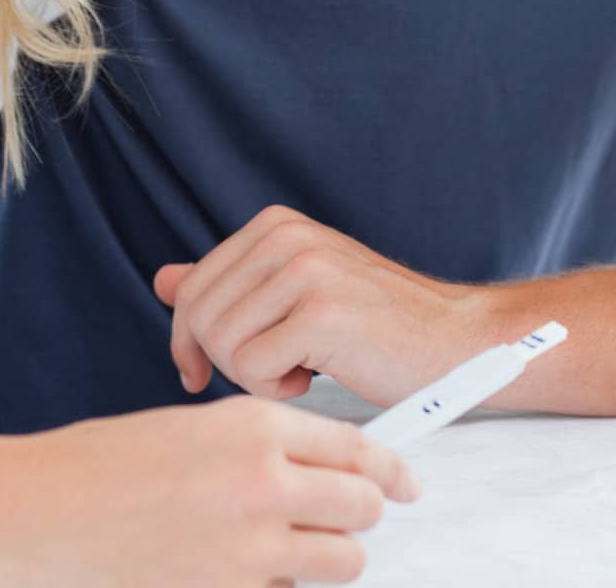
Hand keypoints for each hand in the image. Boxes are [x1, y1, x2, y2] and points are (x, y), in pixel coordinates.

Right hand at [0, 395, 419, 586]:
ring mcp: (251, 552)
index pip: (357, 447)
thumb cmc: (103, 464)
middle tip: (345, 511)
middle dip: (360, 510)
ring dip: (330, 553)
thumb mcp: (194, 428)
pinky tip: (243, 567)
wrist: (41, 515)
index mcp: (254, 428)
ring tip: (294, 541)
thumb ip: (260, 443)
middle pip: (362, 508)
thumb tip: (313, 461)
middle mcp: (264, 485)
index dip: (391, 466)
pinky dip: (280, 583)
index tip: (406, 479)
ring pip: (341, 561)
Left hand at [154, 204, 488, 406]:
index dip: (188, 340)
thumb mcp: (293, 290)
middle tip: (271, 371)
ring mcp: (304, 271)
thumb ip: (230, 285)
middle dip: (221, 363)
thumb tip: (164, 279)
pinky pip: (254, 369)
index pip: (191, 288)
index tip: (200, 371)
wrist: (451, 339)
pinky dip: (277, 389)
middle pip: (199, 318)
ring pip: (222, 345)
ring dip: (254, 377)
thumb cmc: (374, 323)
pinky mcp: (322, 313)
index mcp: (273, 225)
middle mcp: (284, 236)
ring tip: (299, 369)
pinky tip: (314, 377)